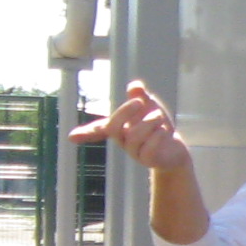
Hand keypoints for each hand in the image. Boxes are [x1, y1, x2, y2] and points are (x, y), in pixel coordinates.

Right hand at [70, 80, 193, 172]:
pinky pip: (149, 148)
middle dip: (124, 112)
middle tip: (139, 101)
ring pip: (134, 136)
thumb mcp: (149, 107)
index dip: (85, 132)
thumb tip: (135, 86)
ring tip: (159, 116)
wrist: (174, 150)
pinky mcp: (148, 160)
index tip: (71, 138)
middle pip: (114, 127)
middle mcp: (123, 141)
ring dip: (149, 121)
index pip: (98, 129)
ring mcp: (134, 152)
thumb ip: (141, 96)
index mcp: (119, 128)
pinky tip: (165, 131)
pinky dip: (157, 136)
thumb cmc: (157, 126)